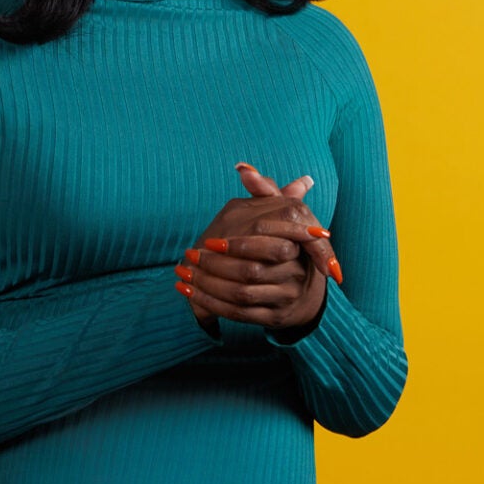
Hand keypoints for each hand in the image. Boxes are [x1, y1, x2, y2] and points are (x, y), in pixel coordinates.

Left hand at [175, 164, 339, 330]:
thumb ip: (263, 189)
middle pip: (251, 271)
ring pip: (242, 294)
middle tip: (190, 256)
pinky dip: (210, 304)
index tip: (208, 242)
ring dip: (208, 285)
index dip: (238, 245)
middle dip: (216, 265)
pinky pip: (238, 314)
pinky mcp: (275, 317)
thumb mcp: (278, 210)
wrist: (300, 284)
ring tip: (182, 273)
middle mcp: (300, 273)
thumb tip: (243, 167)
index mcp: (301, 243)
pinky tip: (188, 293)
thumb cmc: (284, 238)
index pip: (269, 246)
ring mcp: (288, 297)